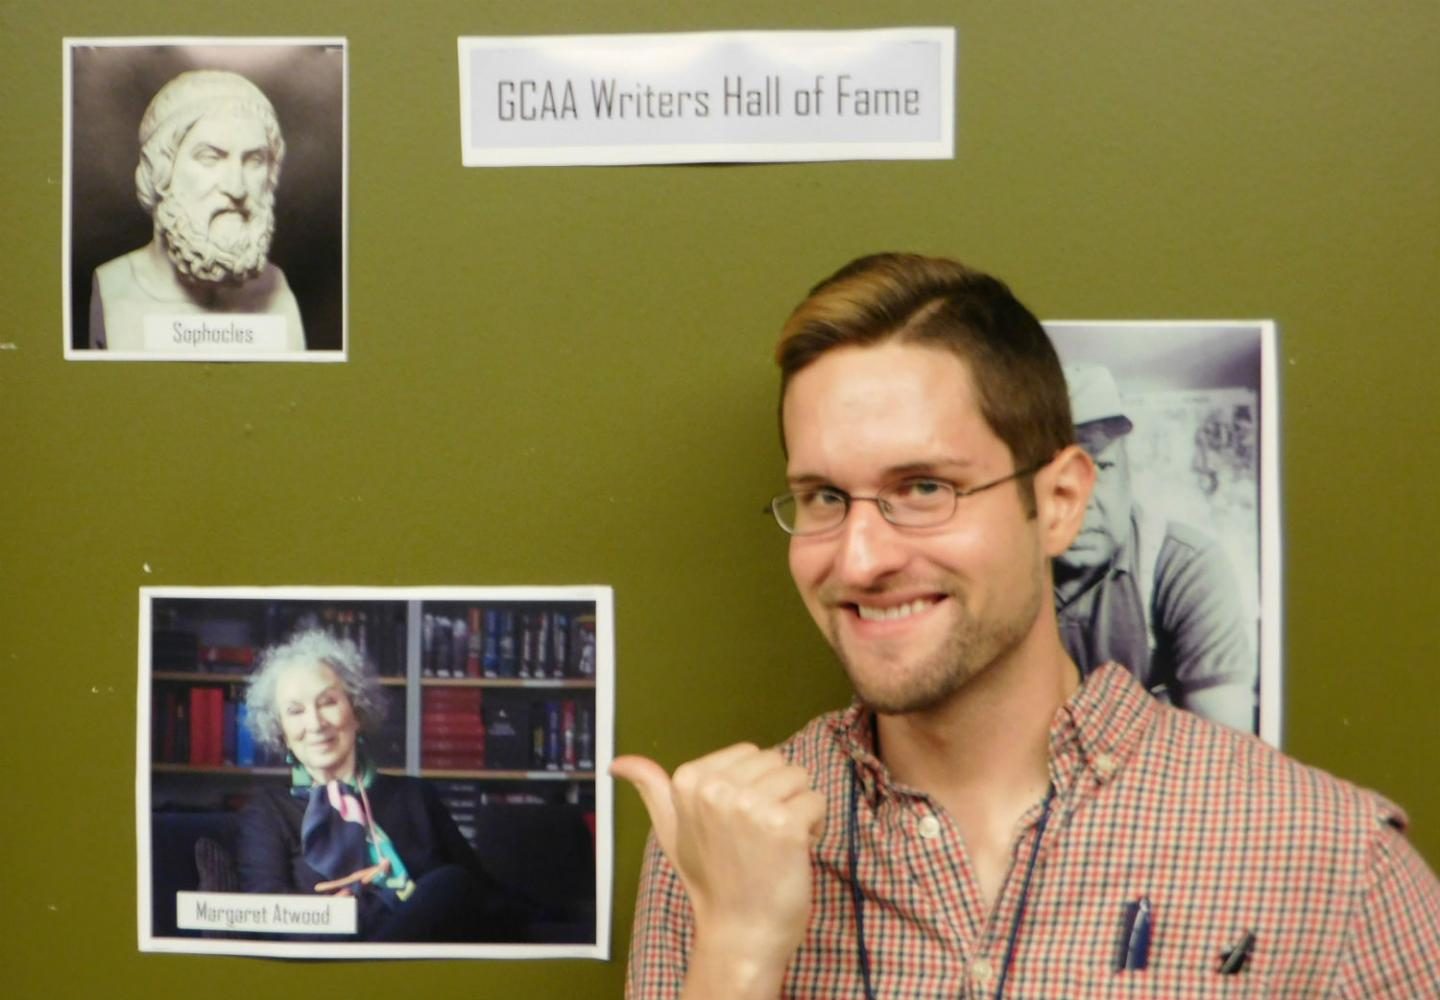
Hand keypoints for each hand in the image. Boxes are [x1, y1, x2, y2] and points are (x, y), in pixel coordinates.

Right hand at [612, 744, 824, 992]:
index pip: (749, 753)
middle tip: (759, 837)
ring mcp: (749, 806)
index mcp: (687, 781)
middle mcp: (715, 788)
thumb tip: (617, 763)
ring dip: (798, 810)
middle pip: (777, 762)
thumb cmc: (711, 882)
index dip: (753, 786)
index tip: (738, 823)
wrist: (740, 934)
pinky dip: (815, 827)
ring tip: (776, 843)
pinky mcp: (784, 824)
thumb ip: (651, 789)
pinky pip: (817, 801)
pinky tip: (794, 853)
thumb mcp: (672, 831)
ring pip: (800, 778)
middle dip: (778, 794)